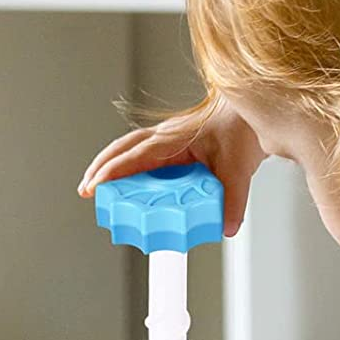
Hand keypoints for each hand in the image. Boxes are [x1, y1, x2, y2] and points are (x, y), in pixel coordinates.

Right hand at [77, 94, 265, 236]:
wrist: (254, 111)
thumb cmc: (243, 129)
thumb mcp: (239, 168)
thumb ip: (233, 200)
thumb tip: (225, 227)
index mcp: (174, 138)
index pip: (135, 155)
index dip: (113, 171)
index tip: (95, 186)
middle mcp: (166, 136)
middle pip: (122, 149)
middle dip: (101, 169)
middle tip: (86, 191)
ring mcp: (169, 138)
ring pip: (129, 149)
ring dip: (111, 166)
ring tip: (96, 187)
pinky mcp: (175, 145)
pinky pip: (143, 154)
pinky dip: (128, 165)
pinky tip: (129, 183)